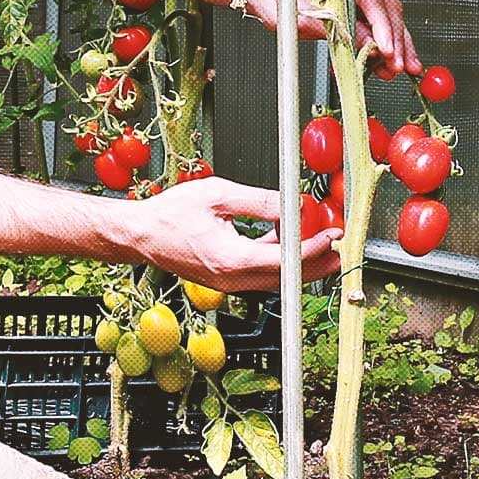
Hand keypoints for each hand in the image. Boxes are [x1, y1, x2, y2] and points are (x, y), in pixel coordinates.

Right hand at [115, 177, 338, 292]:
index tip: (331, 236)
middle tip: (339, 248)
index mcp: (230, 259)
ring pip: (275, 279)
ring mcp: (227, 283)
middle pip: (286, 278)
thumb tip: (293, 205)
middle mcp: (231, 278)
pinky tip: (288, 242)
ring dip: (301, 264)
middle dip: (317, 263)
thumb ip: (260, 201)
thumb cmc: (168, 215)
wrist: (139, 235)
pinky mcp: (224, 279)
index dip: (313, 249)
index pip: (285, 260)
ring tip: (323, 246)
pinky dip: (279, 261)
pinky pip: (260, 274)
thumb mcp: (219, 195)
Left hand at [234, 0, 420, 75]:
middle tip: (401, 67)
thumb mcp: (299, 17)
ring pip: (385, 18)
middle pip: (387, 10)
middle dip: (397, 41)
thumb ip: (333, 30)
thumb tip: (364, 45)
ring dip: (394, 44)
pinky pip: (373, 23)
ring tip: (397, 69)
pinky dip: (380, 44)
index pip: (374, 2)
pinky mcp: (351, 4)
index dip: (384, 30)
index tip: (389, 52)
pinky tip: (382, 63)